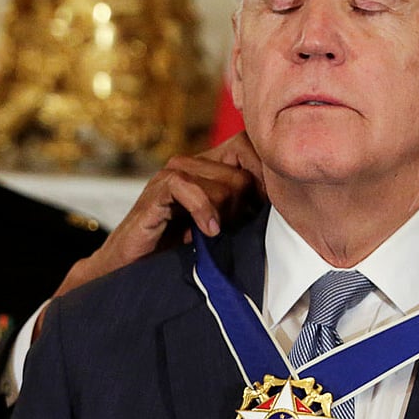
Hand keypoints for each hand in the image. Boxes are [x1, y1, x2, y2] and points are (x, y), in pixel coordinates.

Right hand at [36, 132, 264, 336]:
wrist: (132, 270)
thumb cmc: (182, 250)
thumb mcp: (224, 226)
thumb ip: (246, 208)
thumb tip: (286, 201)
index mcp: (209, 168)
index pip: (248, 147)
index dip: (264, 176)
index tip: (269, 209)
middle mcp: (191, 165)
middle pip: (242, 171)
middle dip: (245, 205)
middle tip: (234, 229)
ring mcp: (172, 175)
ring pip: (221, 182)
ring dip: (226, 212)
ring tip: (217, 234)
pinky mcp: (155, 191)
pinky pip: (187, 185)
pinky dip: (203, 210)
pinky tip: (208, 232)